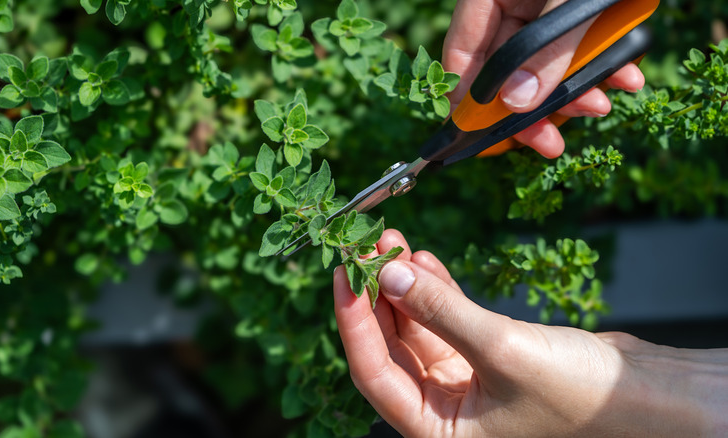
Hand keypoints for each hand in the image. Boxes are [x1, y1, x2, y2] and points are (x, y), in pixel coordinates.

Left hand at [333, 229, 727, 436]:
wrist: (644, 394)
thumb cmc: (583, 397)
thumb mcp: (503, 350)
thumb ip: (441, 311)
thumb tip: (389, 274)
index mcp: (436, 432)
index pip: (373, 373)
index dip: (353, 322)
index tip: (343, 275)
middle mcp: (442, 411)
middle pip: (390, 346)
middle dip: (377, 294)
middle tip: (367, 247)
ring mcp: (460, 382)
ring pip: (414, 327)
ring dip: (403, 284)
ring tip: (391, 241)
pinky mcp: (481, 355)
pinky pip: (443, 319)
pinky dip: (432, 290)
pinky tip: (421, 260)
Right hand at [443, 0, 646, 157]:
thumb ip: (548, 50)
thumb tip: (518, 104)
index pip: (464, 56)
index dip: (469, 104)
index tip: (483, 141)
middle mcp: (510, 4)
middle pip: (506, 70)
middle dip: (532, 110)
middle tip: (548, 144)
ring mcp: (543, 8)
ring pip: (545, 66)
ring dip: (573, 93)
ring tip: (599, 106)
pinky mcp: (577, 12)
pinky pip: (578, 49)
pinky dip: (601, 67)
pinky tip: (624, 79)